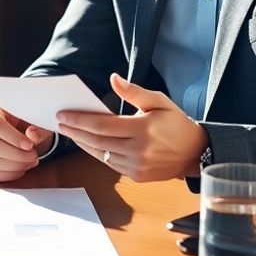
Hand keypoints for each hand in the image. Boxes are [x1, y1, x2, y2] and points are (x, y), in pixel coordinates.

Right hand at [0, 103, 54, 181]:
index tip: (29, 145)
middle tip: (33, 156)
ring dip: (14, 166)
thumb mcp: (36, 122)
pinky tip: (20, 169)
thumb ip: (38, 128)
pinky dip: (7, 175)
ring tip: (29, 162)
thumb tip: (33, 136)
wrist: (20, 134)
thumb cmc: (26, 125)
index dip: (13, 137)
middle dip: (16, 155)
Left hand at [56, 74, 207, 181]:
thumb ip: (133, 91)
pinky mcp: (137, 176)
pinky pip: (110, 164)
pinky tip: (88, 143)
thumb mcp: (159, 101)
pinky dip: (97, 153)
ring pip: (101, 154)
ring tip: (70, 132)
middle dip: (75, 131)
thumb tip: (113, 78)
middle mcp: (138, 150)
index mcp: (142, 129)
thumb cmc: (176, 123)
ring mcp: (137, 166)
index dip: (79, 120)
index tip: (63, 115)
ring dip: (83, 143)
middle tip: (60, 123)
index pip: (101, 125)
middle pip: (97, 141)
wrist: (196, 153)